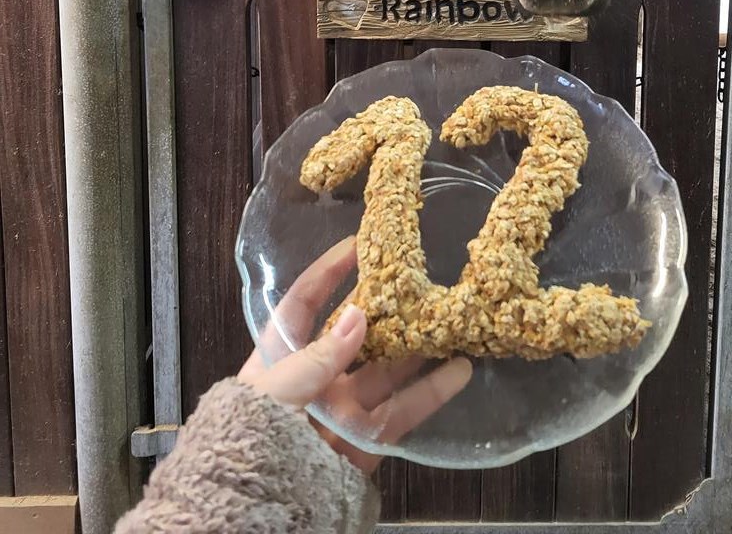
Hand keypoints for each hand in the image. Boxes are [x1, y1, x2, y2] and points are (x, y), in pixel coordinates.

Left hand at [238, 237, 471, 473]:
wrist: (257, 512)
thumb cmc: (252, 441)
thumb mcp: (275, 394)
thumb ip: (316, 359)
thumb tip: (358, 315)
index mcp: (278, 361)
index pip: (302, 305)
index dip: (327, 274)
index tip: (359, 245)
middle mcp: (311, 382)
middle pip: (352, 337)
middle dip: (385, 310)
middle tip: (418, 282)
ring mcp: (340, 412)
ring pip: (385, 372)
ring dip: (418, 349)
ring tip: (451, 322)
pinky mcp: (365, 443)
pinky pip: (401, 413)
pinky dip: (430, 393)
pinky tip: (458, 372)